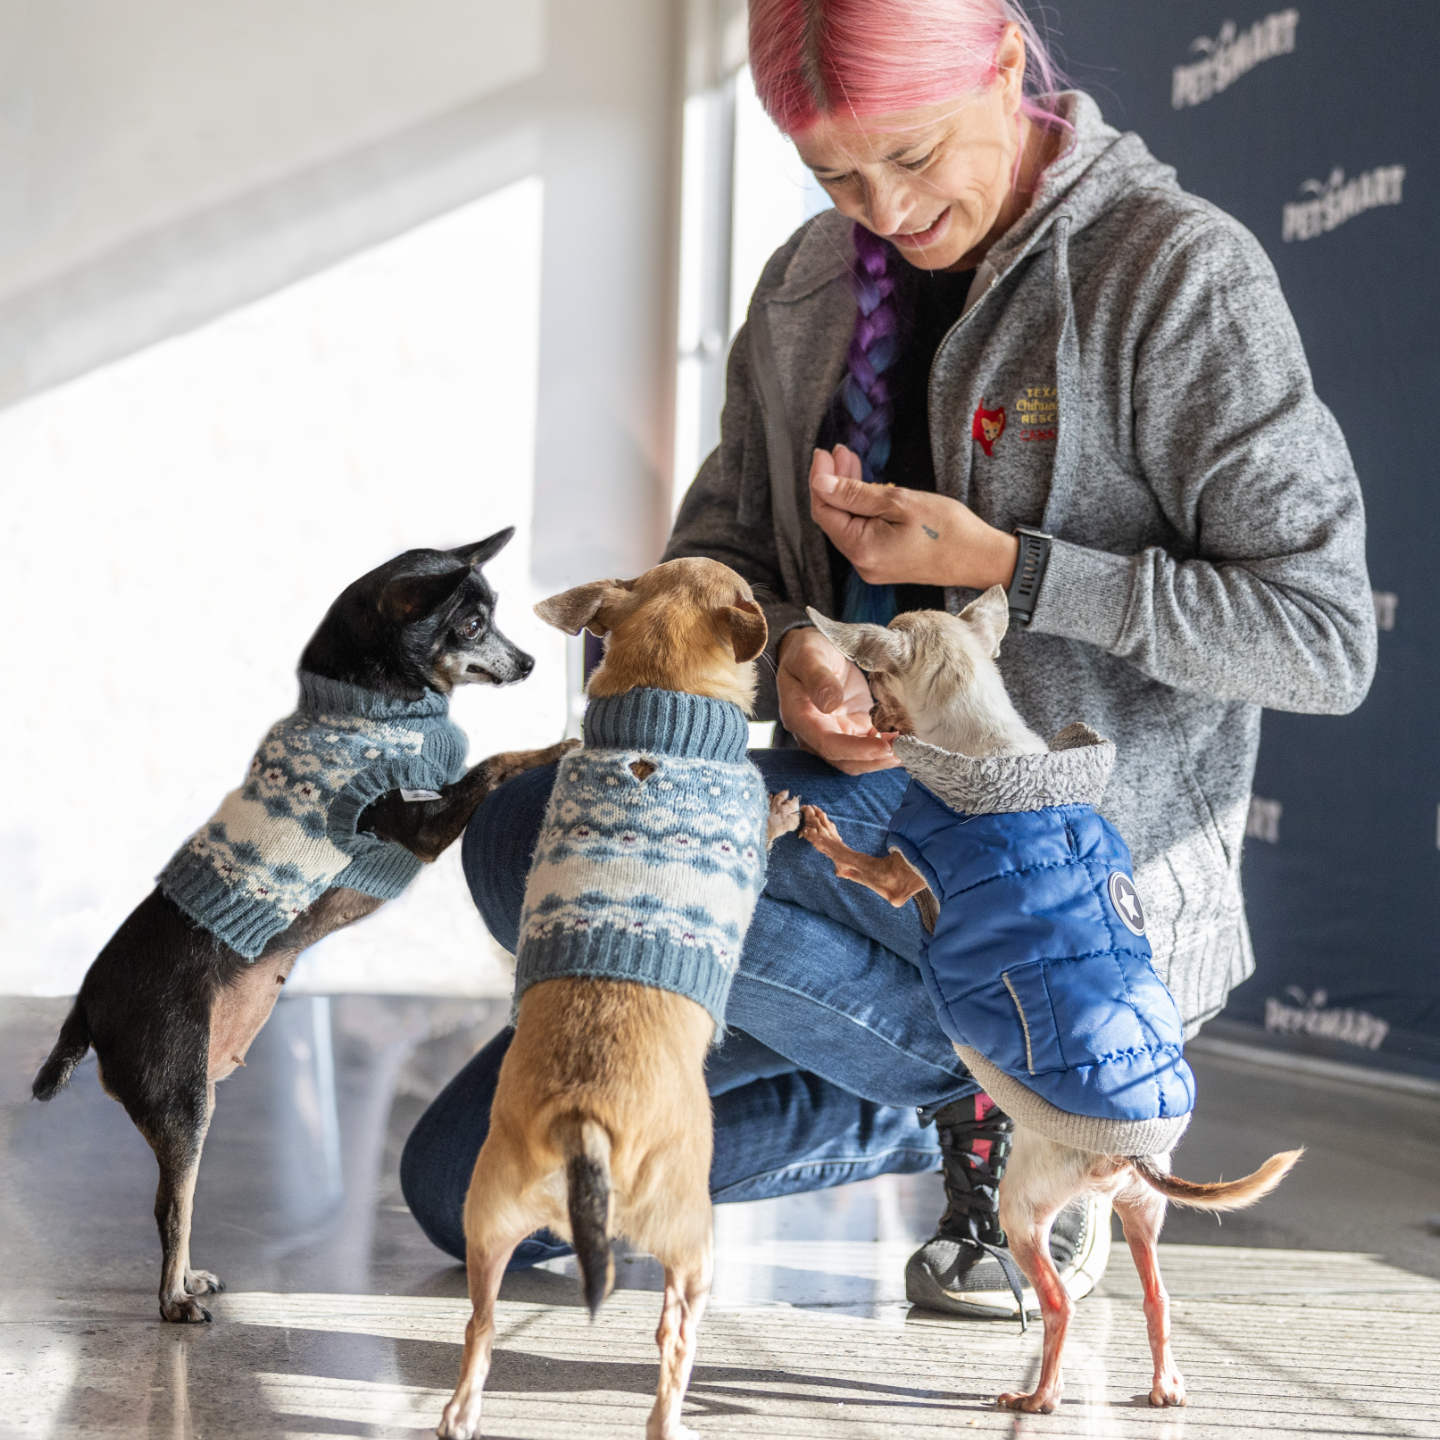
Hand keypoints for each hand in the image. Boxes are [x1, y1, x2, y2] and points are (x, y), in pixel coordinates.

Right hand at [777, 626, 898, 775]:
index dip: (856, 750)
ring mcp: (835, 733)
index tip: (885, 747)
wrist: (812, 651)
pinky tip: (907, 739)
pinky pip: (869, 745)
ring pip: (859, 759)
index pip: (828, 744)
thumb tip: (830, 704)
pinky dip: (888, 746)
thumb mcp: (809, 654)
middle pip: (845, 760)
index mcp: (800, 717)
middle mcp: (815, 733)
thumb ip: (818, 678)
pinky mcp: (852, 728)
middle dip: (876, 759)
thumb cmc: (807, 649)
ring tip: (912, 748)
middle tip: (907, 751)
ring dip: (884, 757)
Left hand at [809, 444, 1019, 589]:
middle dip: (833, 483)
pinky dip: (861, 508)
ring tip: (852, 462)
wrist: (979, 557)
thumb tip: (819, 483)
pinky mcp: (883, 562)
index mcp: (862, 549)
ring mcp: (872, 565)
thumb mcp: (900, 501)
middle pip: (834, 518)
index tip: (824, 453)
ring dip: (847, 493)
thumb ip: (855, 494)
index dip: (820, 480)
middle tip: (841, 452)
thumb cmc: (948, 529)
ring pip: (848, 523)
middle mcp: (861, 563)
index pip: (825, 511)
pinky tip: (867, 488)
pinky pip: (862, 532)